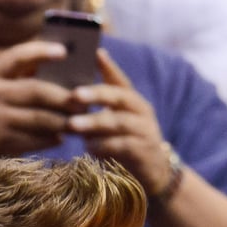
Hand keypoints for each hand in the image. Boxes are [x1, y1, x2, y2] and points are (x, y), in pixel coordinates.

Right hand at [0, 40, 79, 161]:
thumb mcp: (1, 87)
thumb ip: (25, 76)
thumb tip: (65, 68)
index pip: (18, 56)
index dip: (41, 52)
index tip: (64, 51)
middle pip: (35, 91)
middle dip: (63, 97)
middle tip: (84, 102)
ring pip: (38, 118)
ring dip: (62, 121)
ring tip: (79, 122)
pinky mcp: (2, 141)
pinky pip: (34, 140)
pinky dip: (50, 139)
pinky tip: (61, 137)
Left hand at [67, 49, 172, 194]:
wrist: (155, 173)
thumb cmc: (127, 145)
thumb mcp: (116, 124)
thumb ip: (101, 111)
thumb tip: (71, 99)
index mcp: (133, 102)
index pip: (120, 80)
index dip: (109, 67)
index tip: (95, 53)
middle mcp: (142, 111)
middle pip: (119, 97)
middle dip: (96, 94)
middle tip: (74, 95)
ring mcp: (145, 131)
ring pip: (119, 122)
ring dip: (94, 123)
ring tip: (74, 125)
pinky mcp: (143, 151)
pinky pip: (122, 146)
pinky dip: (104, 146)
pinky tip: (89, 148)